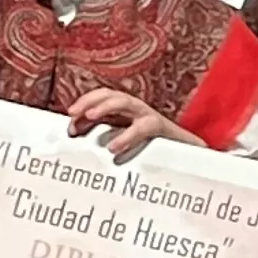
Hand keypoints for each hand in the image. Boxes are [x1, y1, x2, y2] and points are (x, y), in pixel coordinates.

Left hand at [66, 86, 180, 161]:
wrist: (188, 163)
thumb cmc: (151, 154)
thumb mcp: (122, 145)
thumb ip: (100, 138)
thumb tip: (73, 133)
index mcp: (126, 113)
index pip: (102, 97)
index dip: (84, 103)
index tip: (69, 119)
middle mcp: (136, 110)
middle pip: (111, 94)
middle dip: (90, 100)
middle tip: (73, 113)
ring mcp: (150, 117)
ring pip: (125, 101)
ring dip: (105, 105)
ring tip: (90, 117)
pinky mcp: (163, 129)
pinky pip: (144, 127)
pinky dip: (127, 136)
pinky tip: (113, 148)